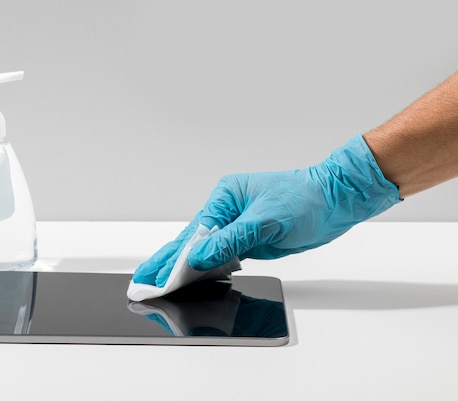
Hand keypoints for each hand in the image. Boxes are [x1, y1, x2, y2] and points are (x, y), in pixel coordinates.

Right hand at [132, 134, 399, 284]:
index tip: (157, 274)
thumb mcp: (266, 220)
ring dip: (183, 266)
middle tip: (143, 280)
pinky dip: (206, 268)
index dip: (174, 256)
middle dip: (168, 261)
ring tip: (159, 281)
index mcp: (225, 197)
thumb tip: (199, 255)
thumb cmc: (306, 199)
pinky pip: (222, 255)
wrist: (336, 201)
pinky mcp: (249, 239)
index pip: (194, 231)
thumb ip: (231, 239)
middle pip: (192, 240)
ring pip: (205, 250)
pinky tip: (191, 277)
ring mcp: (237, 226)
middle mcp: (227, 210)